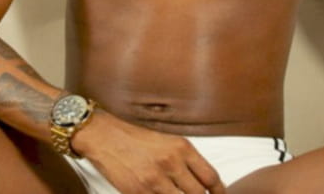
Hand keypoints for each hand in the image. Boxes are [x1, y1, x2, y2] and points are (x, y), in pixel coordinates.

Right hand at [72, 109, 225, 193]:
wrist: (104, 136)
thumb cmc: (135, 138)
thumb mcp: (165, 141)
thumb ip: (184, 160)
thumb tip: (201, 183)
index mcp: (181, 147)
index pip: (211, 177)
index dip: (219, 193)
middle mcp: (171, 162)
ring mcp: (155, 180)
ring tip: (174, 193)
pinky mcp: (139, 192)